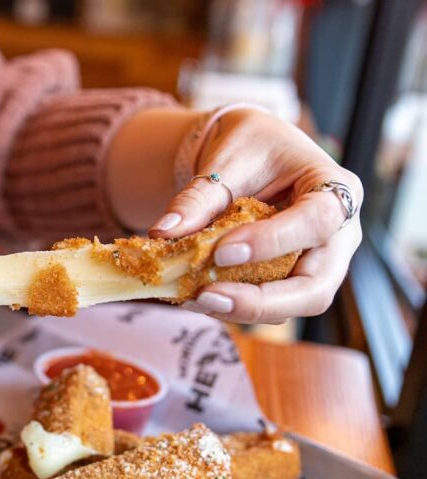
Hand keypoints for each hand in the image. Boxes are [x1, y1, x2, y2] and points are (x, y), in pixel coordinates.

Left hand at [149, 109, 362, 323]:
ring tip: (194, 299)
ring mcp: (319, 263)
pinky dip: (234, 306)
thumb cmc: (250, 146)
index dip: (272, 242)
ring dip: (243, 310)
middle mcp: (338, 234)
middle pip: (315, 287)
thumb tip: (164, 232)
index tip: (222, 252)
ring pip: (294, 305)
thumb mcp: (226, 161)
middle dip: (261, 302)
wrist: (252, 154)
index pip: (316, 222)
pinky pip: (271, 305)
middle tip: (207, 297)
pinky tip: (197, 298)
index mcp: (334, 188)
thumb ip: (199, 197)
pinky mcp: (292, 280)